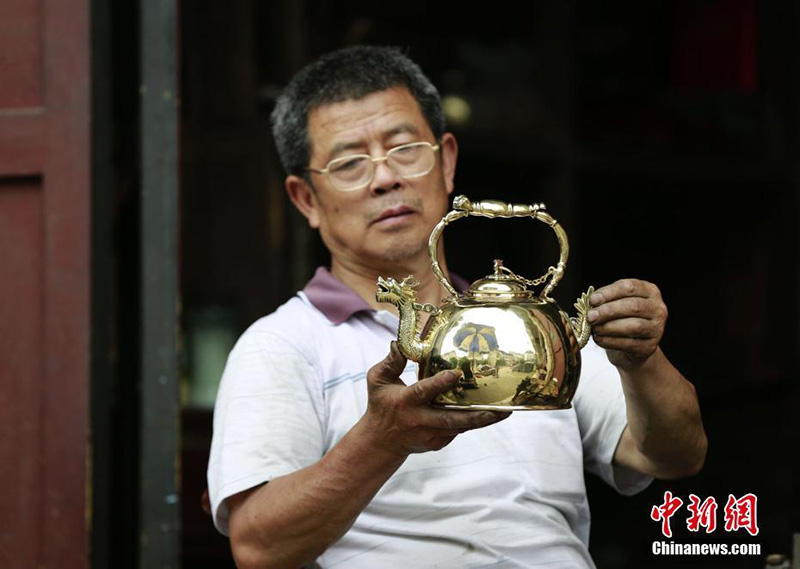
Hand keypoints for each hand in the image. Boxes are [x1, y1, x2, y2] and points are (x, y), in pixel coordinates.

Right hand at [361, 342, 509, 455]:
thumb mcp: (377, 380)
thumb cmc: (380, 405)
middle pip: (450, 419)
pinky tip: (490, 414)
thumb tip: (400, 342)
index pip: (423, 392)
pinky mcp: (438, 443)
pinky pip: (457, 431)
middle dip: (476, 415)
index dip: (440, 384)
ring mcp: (430, 435)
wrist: (381, 441)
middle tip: (500, 409)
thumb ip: (392, 361)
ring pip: (460, 427)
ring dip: (483, 420)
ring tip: (505, 412)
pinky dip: (473, 423)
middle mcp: (419, 420)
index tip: (457, 374)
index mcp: (404, 402)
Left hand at [588, 279, 667, 369]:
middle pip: (633, 306)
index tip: (593, 300)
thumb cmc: (621, 317)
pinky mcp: (650, 346)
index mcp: (649, 291)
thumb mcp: (616, 303)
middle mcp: (658, 308)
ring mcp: (657, 328)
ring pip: (634, 326)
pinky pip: (630, 344)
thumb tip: (592, 303)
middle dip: (608, 311)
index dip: (610, 293)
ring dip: (609, 327)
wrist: (632, 344)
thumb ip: (606, 300)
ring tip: (594, 328)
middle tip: (590, 316)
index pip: (630, 287)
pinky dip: (610, 341)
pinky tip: (599, 339)